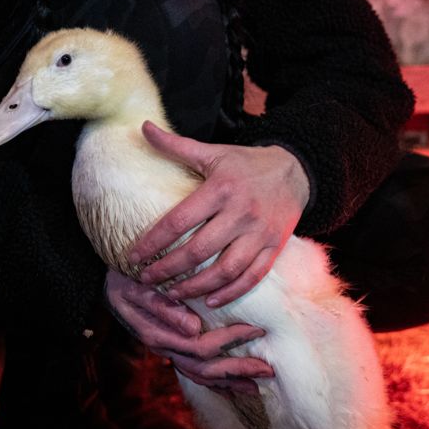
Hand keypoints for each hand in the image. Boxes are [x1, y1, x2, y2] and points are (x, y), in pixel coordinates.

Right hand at [104, 268, 273, 393]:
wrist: (104, 283)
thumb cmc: (121, 278)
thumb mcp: (135, 286)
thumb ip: (161, 306)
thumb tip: (193, 326)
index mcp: (157, 334)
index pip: (199, 347)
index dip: (229, 341)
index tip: (256, 329)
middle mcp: (164, 348)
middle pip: (205, 369)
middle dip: (237, 370)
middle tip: (268, 368)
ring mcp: (167, 351)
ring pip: (200, 377)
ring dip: (230, 381)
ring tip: (257, 383)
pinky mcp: (171, 349)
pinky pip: (195, 373)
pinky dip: (216, 382)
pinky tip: (234, 384)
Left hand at [129, 121, 309, 306]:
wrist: (296, 171)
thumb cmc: (246, 164)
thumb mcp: (213, 152)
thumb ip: (176, 145)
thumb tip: (143, 127)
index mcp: (220, 189)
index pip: (179, 221)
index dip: (152, 242)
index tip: (132, 257)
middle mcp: (240, 213)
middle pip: (198, 250)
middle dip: (168, 269)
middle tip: (146, 280)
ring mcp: (260, 233)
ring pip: (225, 270)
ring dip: (196, 287)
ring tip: (173, 294)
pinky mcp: (274, 247)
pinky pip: (252, 277)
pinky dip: (231, 292)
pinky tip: (211, 301)